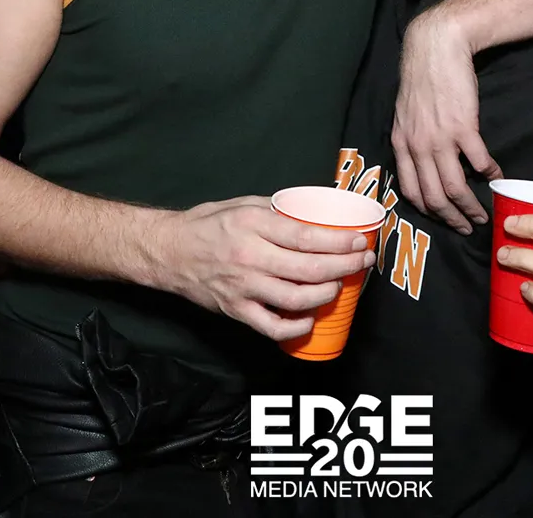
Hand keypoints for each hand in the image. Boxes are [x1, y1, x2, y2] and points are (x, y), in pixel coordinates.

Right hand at [154, 196, 375, 342]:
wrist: (169, 251)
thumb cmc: (209, 223)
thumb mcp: (244, 204)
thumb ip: (278, 211)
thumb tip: (315, 216)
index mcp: (253, 226)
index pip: (306, 237)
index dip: (339, 241)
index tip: (359, 241)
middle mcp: (250, 258)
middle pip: (308, 268)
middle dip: (344, 266)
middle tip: (363, 262)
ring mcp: (243, 288)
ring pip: (296, 299)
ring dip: (326, 294)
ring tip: (340, 285)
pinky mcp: (236, 311)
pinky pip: (272, 326)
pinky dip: (296, 327)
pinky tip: (311, 318)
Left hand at [393, 7, 501, 234]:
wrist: (434, 48)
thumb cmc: (421, 78)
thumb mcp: (404, 114)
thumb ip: (409, 140)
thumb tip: (419, 163)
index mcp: (400, 144)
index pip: (410, 191)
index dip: (427, 211)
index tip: (441, 219)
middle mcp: (417, 147)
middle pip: (433, 197)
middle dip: (451, 218)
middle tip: (466, 228)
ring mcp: (440, 139)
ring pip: (454, 187)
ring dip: (470, 206)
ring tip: (484, 215)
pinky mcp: (463, 127)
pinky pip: (478, 162)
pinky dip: (490, 174)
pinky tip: (497, 178)